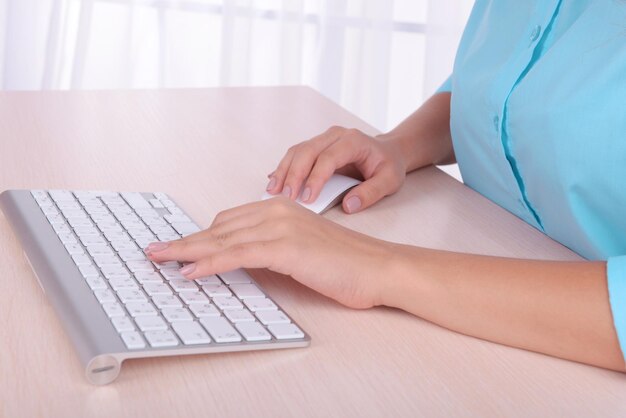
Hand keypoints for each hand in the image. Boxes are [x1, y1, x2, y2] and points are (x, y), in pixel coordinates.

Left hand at [145, 197, 400, 308]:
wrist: (378, 268)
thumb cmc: (345, 263)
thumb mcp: (301, 252)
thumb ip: (272, 249)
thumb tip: (243, 259)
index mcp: (281, 209)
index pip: (228, 221)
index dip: (199, 235)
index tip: (176, 245)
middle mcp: (277, 211)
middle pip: (219, 227)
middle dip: (184, 241)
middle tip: (154, 251)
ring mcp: (281, 227)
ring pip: (223, 238)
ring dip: (187, 251)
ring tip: (160, 259)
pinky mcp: (286, 247)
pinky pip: (238, 254)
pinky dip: (210, 263)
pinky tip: (190, 271)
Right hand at [266, 126, 406, 213]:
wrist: (388, 152)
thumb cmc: (388, 165)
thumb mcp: (390, 181)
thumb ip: (371, 193)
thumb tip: (349, 206)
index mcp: (353, 140)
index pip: (328, 157)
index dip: (315, 178)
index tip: (307, 199)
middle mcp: (335, 135)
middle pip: (307, 151)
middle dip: (293, 175)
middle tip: (286, 198)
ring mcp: (323, 139)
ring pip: (297, 151)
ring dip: (283, 171)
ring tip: (272, 192)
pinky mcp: (315, 146)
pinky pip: (295, 155)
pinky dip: (283, 168)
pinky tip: (273, 182)